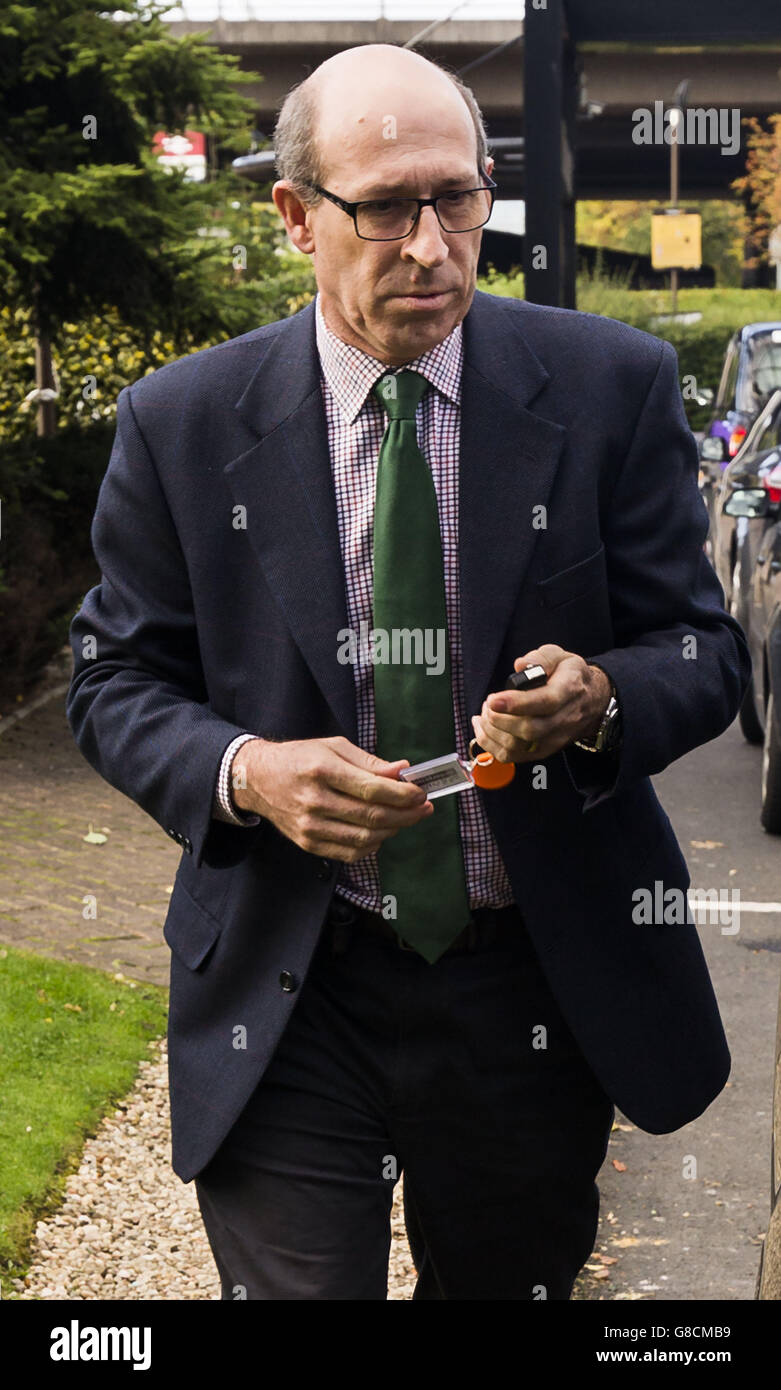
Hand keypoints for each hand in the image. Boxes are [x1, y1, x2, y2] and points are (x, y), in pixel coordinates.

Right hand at [231, 735, 433, 861]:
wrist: (257, 779)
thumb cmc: (299, 758)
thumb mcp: (333, 746)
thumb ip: (369, 762)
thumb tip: (403, 772)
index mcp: (321, 770)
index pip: (372, 789)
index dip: (403, 795)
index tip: (421, 792)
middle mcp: (314, 800)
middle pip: (372, 816)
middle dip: (406, 814)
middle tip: (424, 808)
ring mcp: (310, 826)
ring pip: (364, 838)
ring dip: (393, 830)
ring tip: (407, 818)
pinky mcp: (308, 843)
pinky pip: (349, 853)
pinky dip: (372, 845)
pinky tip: (382, 831)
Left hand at [470, 646, 611, 763]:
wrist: (592, 701)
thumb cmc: (571, 677)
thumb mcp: (561, 656)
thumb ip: (541, 658)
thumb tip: (521, 665)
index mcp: (569, 690)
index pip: (545, 702)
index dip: (516, 703)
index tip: (494, 699)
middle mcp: (564, 719)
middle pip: (529, 730)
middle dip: (499, 719)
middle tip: (490, 703)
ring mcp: (554, 739)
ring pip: (518, 747)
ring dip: (492, 732)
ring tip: (486, 713)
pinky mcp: (542, 751)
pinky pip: (512, 757)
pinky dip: (490, 744)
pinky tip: (484, 727)